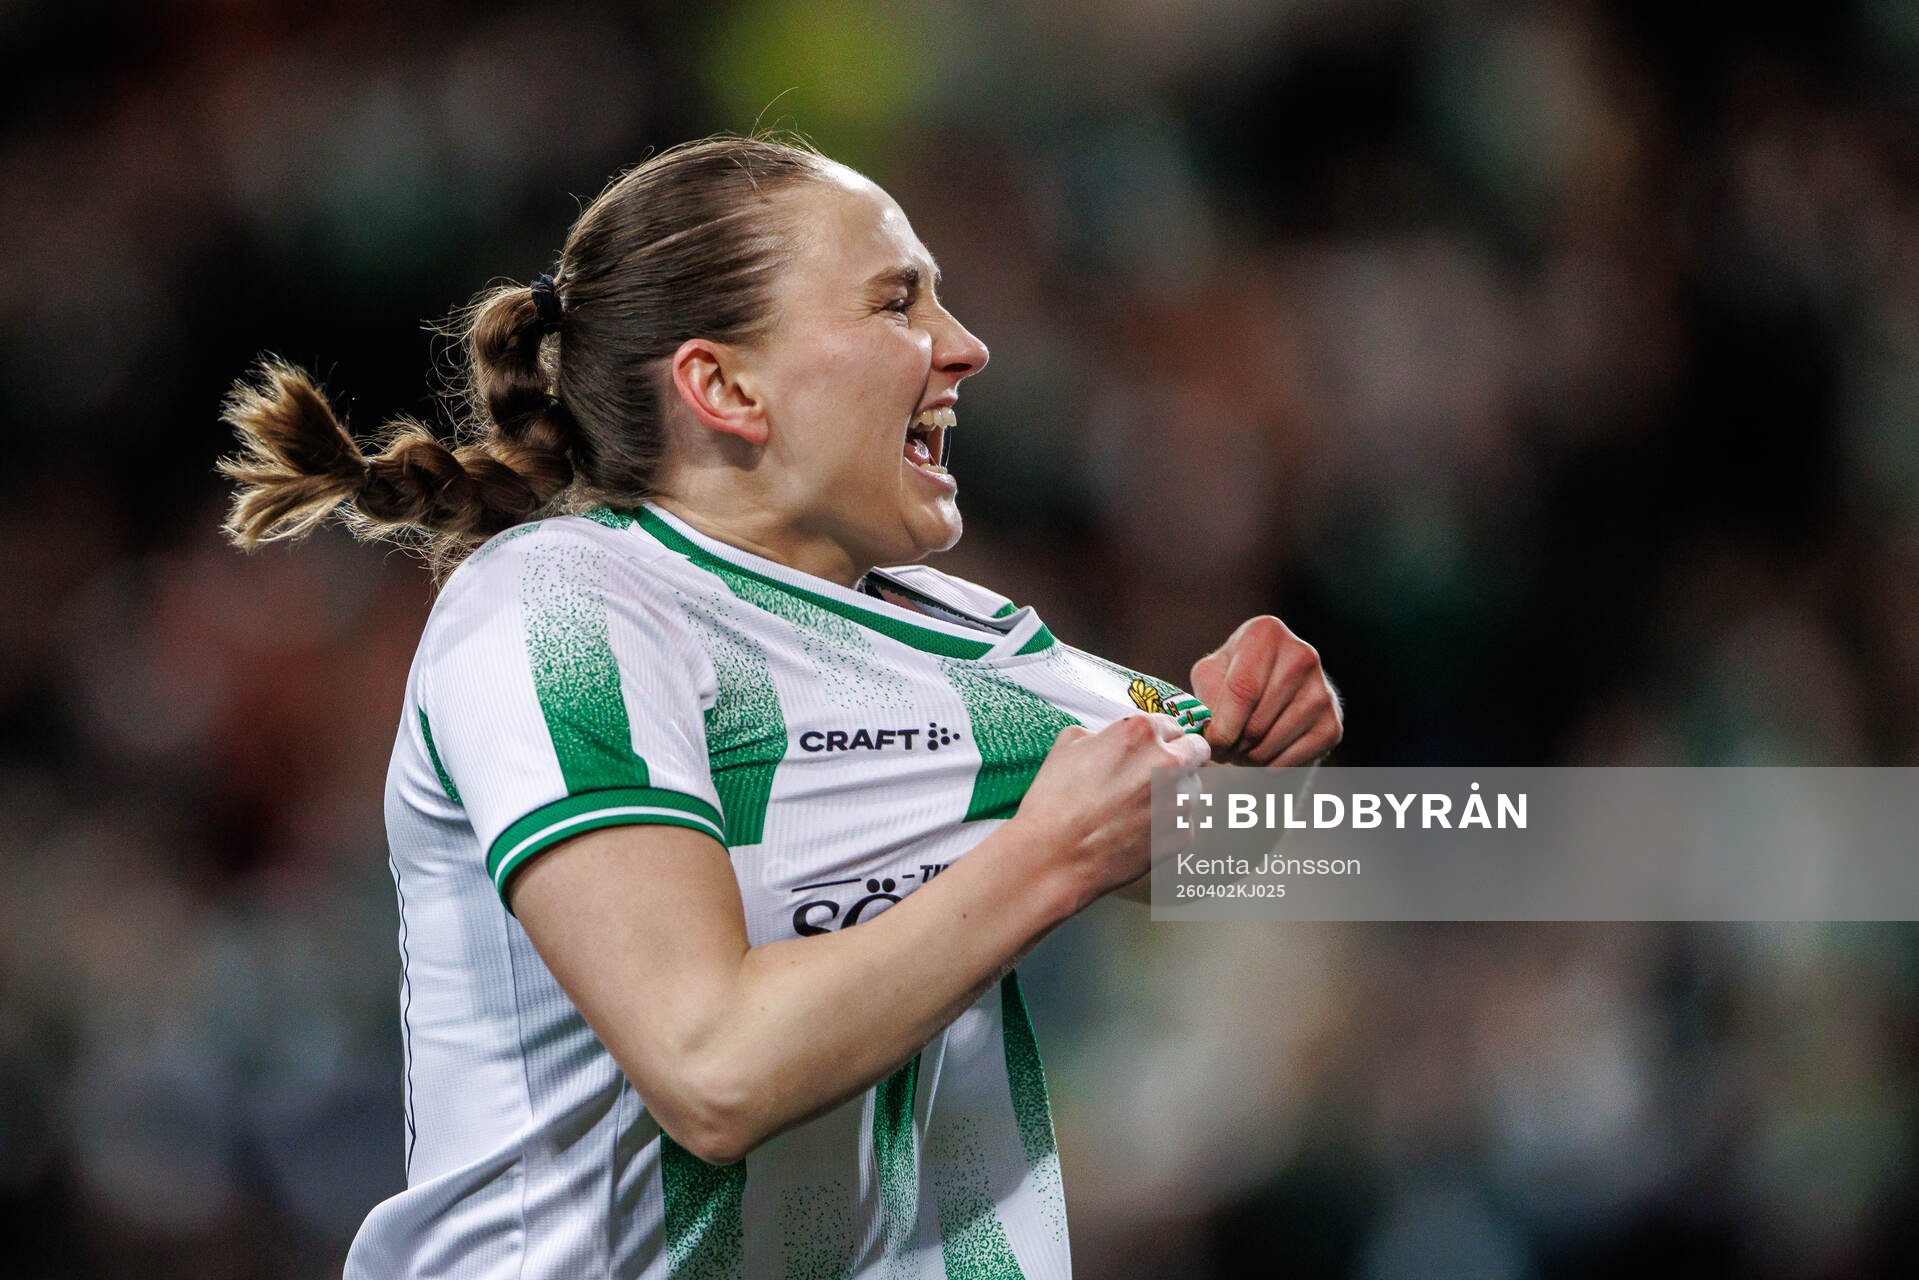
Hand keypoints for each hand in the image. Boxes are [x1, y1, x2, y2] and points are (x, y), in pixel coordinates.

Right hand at [1011, 714, 1212, 908]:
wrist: (1054, 858)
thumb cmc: (1055, 803)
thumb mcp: (1067, 746)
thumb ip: (1102, 734)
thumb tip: (1112, 739)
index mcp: (1141, 732)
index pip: (1173, 724)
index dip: (1159, 737)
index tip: (1151, 748)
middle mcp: (1168, 762)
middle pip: (1197, 750)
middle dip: (1181, 757)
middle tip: (1156, 772)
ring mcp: (1179, 801)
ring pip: (1193, 788)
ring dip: (1175, 792)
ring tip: (1139, 807)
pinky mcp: (1181, 835)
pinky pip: (1184, 823)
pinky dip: (1167, 825)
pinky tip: (1138, 831)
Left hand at [1189, 615, 1342, 765]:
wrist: (1277, 684)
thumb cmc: (1235, 675)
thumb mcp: (1212, 674)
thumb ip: (1204, 697)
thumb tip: (1205, 733)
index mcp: (1266, 633)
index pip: (1243, 690)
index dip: (1222, 727)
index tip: (1211, 745)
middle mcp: (1302, 655)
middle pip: (1257, 722)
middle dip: (1233, 746)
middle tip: (1223, 749)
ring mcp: (1322, 690)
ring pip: (1273, 743)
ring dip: (1249, 758)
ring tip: (1241, 749)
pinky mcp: (1333, 722)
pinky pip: (1294, 759)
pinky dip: (1272, 766)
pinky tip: (1264, 755)